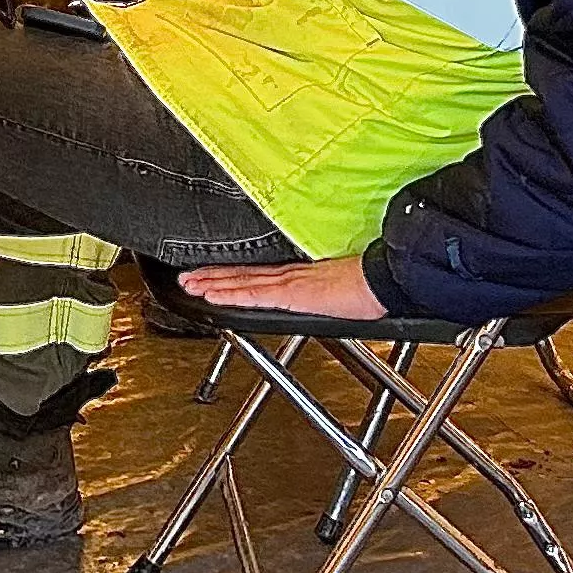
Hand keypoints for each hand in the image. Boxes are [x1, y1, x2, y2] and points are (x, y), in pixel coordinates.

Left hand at [181, 256, 384, 321]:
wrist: (385, 279)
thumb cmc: (372, 285)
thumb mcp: (341, 291)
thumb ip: (324, 295)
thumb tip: (322, 298)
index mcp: (301, 274)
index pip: (258, 274)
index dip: (232, 274)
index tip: (211, 275)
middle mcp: (290, 275)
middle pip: (243, 275)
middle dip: (213, 277)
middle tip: (187, 278)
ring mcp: (290, 282)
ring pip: (242, 282)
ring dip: (214, 283)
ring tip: (190, 284)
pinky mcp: (293, 293)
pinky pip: (256, 295)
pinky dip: (232, 294)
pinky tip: (214, 295)